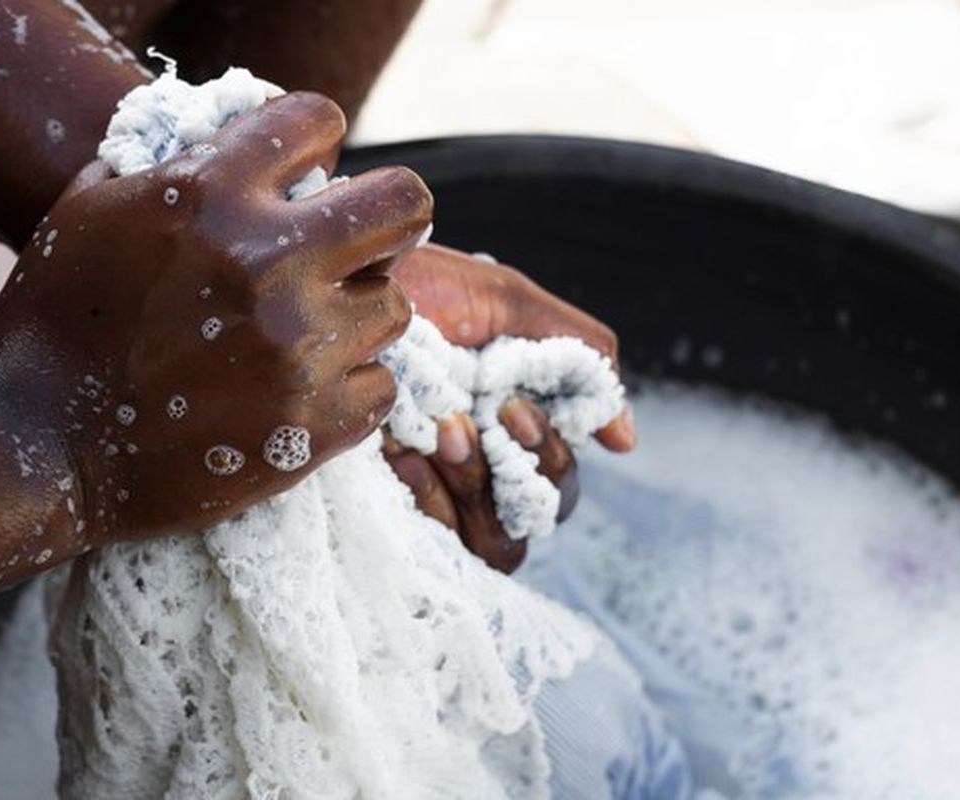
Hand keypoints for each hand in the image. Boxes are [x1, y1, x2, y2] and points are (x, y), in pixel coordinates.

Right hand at [0, 93, 431, 548]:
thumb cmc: (50, 322)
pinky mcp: (312, 426)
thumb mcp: (89, 210)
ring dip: (357, 315)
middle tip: (358, 246)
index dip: (315, 143)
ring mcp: (298, 348)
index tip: (307, 174)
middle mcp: (267, 262)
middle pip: (405, 204)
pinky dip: (348, 389)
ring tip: (306, 334)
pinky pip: (381, 387)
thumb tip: (228, 142)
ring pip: (395, 306)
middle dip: (386, 220)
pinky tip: (299, 391)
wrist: (34, 446)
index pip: (319, 121)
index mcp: (210, 194)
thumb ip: (168, 166)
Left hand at [385, 244, 635, 571]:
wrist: (336, 285)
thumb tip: (624, 440)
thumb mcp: (505, 303)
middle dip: (517, 471)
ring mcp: (433, 491)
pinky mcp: (388, 505)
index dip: (551, 458)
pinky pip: (439, 544)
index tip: (515, 412)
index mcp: (510, 425)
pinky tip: (402, 454)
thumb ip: (577, 357)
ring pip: (496, 543)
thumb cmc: (417, 286)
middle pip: (537, 518)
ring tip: (440, 434)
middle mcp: (478, 467)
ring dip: (475, 486)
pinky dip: (430, 500)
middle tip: (475, 422)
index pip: (557, 482)